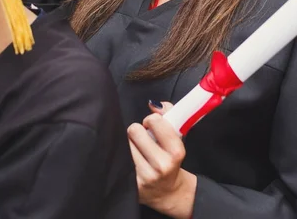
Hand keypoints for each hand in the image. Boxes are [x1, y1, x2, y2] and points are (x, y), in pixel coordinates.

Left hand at [127, 102, 195, 218]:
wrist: (168, 192)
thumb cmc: (171, 158)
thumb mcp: (177, 136)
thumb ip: (168, 114)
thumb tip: (152, 104)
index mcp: (175, 151)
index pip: (154, 121)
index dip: (150, 121)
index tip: (152, 126)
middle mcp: (160, 165)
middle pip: (134, 130)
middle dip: (137, 131)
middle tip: (142, 137)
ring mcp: (144, 177)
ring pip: (124, 144)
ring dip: (129, 143)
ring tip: (137, 149)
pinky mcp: (131, 186)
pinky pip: (118, 160)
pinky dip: (122, 156)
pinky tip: (129, 160)